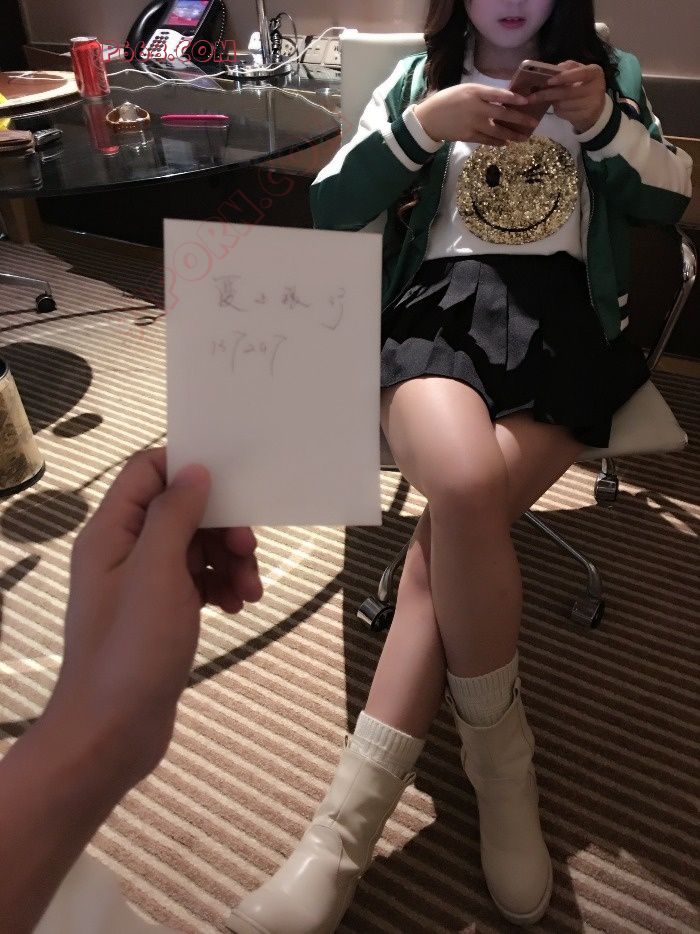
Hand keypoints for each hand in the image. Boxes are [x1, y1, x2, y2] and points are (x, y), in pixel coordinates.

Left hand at [51, 447, 262, 782]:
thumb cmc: (130, 651)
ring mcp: (141, 584)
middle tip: (248, 550)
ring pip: (195, 548)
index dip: (187, 470)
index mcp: (111, 532)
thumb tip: (195, 472)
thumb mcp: (157, 574)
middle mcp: (123, 551)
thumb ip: (175, 516)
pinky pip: (197, 582)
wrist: (112, 734)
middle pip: (180, 511)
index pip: (146, 472)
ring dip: (228, 561)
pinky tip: (237, 607)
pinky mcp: (159, 613)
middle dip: (221, 526)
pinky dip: (220, 587)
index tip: (230, 486)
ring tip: (249, 591)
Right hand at [414, 83, 539, 145]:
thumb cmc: (448, 100)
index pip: (499, 94)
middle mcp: (476, 108)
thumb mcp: (465, 90)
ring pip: (497, 131)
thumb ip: (483, 93)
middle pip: (502, 114)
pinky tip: (507, 143)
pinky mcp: (469, 136)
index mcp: (475, 92)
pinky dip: (498, 142)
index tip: (527, 101)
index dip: (514, 98)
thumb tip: (504, 99)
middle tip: (533, 123)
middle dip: (519, 119)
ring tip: (524, 137)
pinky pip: (487, 140)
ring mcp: (473, 124)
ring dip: (512, 135)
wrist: (430, 118)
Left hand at [527, 60, 606, 133]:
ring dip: (552, 102)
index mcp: (595, 72)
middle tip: (531, 96)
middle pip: (568, 92)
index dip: (564, 77)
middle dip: (547, 94)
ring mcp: (592, 104)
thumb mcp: (578, 72)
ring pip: (563, 104)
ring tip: (550, 99)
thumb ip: (567, 68)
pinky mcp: (585, 117)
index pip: (580, 73)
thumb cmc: (583, 85)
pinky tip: (559, 107)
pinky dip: (557, 111)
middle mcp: (597, 88)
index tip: (548, 81)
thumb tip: (552, 69)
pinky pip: (564, 114)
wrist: (596, 108)